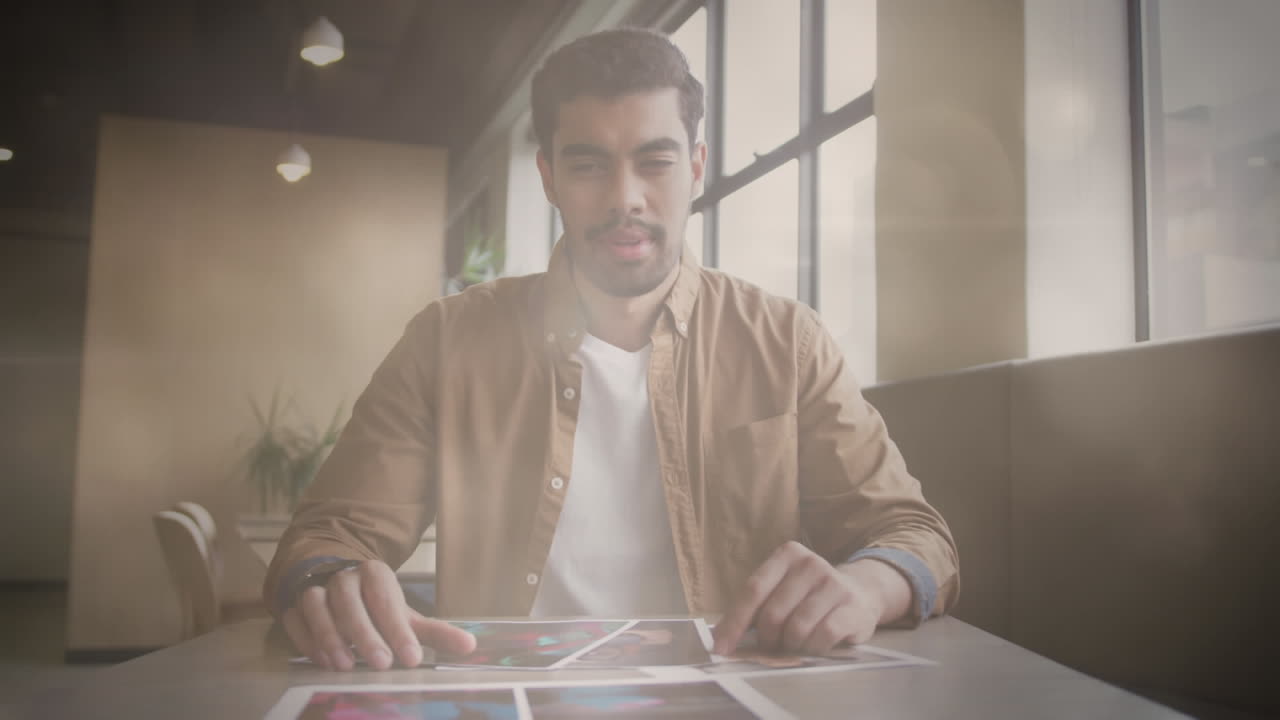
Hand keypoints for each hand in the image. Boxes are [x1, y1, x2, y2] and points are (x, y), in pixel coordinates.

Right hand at [281, 559, 475, 670]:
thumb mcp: (404, 615)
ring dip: (331, 636)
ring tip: (346, 665)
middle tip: (381, 664)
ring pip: (317, 606)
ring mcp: (314, 588)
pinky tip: (322, 661)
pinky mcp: (293, 605)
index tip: (412, 658)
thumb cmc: (374, 605)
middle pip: (350, 602)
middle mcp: (342, 577)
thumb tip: (471, 645)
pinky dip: (307, 640)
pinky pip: (295, 620)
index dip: (398, 628)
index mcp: (374, 574)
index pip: (386, 599)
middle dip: (366, 634)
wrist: (330, 580)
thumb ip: (435, 632)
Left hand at [712, 541, 904, 656]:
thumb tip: (720, 638)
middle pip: (772, 613)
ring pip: (796, 627)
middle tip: (770, 648)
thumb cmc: (809, 597)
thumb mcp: (782, 591)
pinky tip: (814, 648)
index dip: (734, 622)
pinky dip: (813, 649)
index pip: (753, 590)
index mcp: (787, 555)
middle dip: (766, 639)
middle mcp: (811, 563)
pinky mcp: (852, 606)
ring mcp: (833, 583)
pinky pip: (822, 635)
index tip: (721, 648)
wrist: (862, 594)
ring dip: (790, 646)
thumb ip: (755, 608)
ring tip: (794, 646)